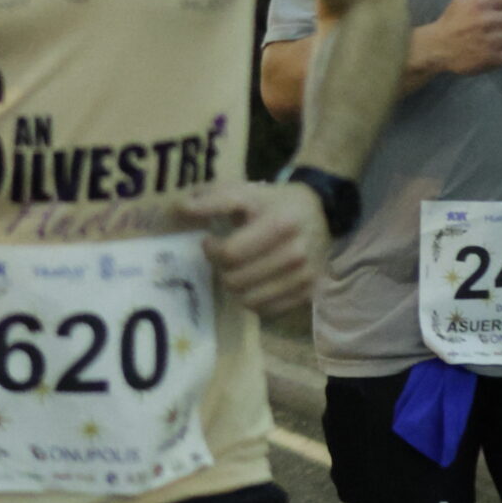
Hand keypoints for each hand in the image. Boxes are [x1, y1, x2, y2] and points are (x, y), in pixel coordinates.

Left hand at [174, 180, 328, 319]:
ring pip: (249, 300)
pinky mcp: (308, 294)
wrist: (321, 212)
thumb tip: (180, 208)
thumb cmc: (275, 202)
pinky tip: (254, 282)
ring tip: (237, 270)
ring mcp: (304, 277)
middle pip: (236, 280)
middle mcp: (295, 254)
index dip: (211, 251)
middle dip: (220, 269)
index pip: (230, 253)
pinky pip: (267, 311)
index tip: (209, 242)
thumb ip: (213, 199)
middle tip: (222, 257)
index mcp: (280, 224)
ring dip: (235, 287)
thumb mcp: (247, 192)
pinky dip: (254, 300)